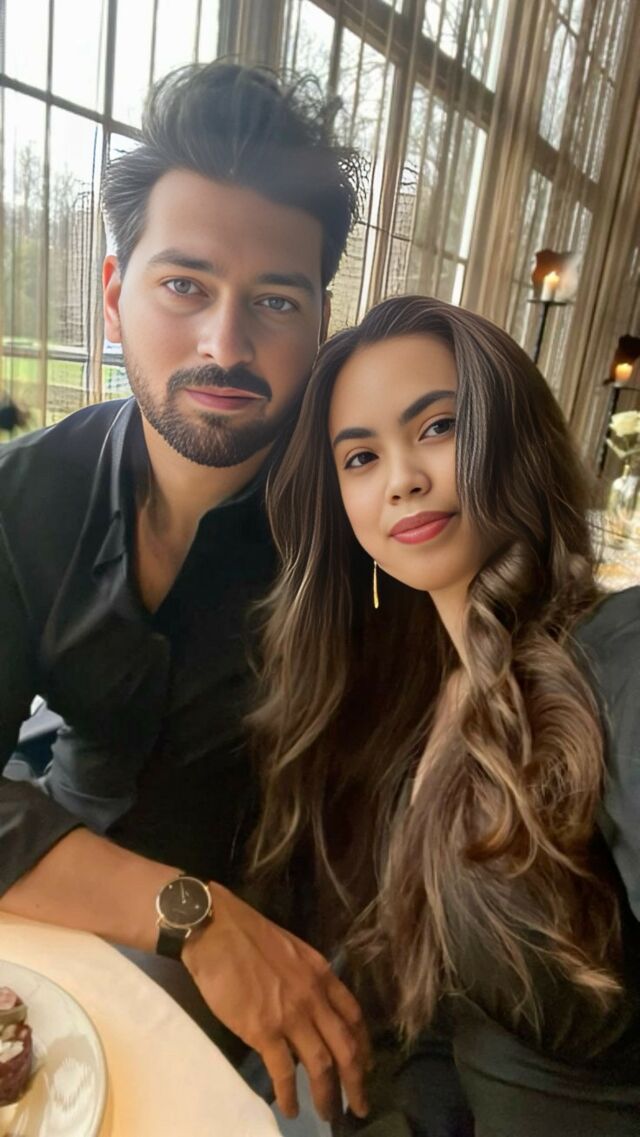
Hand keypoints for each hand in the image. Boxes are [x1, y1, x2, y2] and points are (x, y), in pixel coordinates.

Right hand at [182, 882, 369, 1121]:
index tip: (367, 1066)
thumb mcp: (292, 951)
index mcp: (321, 975)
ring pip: (321, 1065)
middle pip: (346, 1047)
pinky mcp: (263, 1030)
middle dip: (357, 1081)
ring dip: (328, 1095)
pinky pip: (284, 1072)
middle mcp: (313, 997)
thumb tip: (312, 1009)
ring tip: (329, 1115)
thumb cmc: (248, 936)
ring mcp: (290, 1015)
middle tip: (361, 1107)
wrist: (216, 930)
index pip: (354, 1016)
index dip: (364, 1045)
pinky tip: (291, 1108)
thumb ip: (307, 979)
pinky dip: (290, 1094)